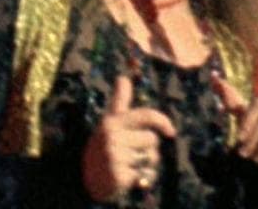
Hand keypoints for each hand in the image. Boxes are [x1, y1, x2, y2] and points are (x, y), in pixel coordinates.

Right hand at [82, 75, 176, 201]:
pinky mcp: (118, 175)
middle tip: (131, 153)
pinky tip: (130, 178)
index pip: (145, 116)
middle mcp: (112, 136)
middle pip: (152, 139)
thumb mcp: (109, 122)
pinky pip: (147, 174)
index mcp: (112, 121)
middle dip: (148, 148)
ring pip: (151, 157)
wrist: (86, 179)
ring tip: (130, 165)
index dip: (162, 122)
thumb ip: (119, 101)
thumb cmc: (104, 146)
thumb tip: (122, 77)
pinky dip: (144, 179)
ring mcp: (114, 156)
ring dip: (146, 164)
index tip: (171, 132)